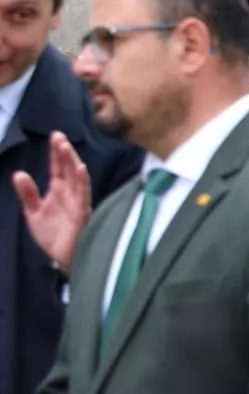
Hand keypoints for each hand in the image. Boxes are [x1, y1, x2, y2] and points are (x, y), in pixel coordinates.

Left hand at [13, 131, 92, 272]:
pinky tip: (81, 169)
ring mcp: (77, 201)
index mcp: (58, 191)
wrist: (63, 258)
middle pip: (67, 168)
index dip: (56, 153)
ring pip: (76, 177)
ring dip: (72, 161)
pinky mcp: (82, 211)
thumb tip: (18, 174)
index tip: (54, 136)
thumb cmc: (52, 235)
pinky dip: (83, 181)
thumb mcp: (33, 213)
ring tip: (65, 146)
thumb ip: (27, 194)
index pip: (58, 168)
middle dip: (63, 152)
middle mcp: (69, 193)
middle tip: (58, 136)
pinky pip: (84, 194)